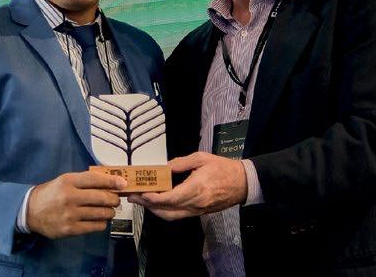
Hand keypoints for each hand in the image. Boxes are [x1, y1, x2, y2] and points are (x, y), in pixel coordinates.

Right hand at [26, 171, 125, 238]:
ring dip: (109, 212)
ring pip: (101, 213)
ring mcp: (70, 214)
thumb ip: (85, 181)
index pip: (95, 179)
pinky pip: (95, 226)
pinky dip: (102, 223)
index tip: (123, 184)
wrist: (31, 211)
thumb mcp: (65, 180)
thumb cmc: (52, 193)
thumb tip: (111, 182)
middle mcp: (69, 197)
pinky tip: (99, 220)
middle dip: (114, 199)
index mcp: (68, 181)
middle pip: (102, 197)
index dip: (112, 181)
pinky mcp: (70, 229)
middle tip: (116, 200)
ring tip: (108, 211)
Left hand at [128, 152, 245, 219]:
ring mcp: (197, 210)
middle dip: (147, 204)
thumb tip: (164, 168)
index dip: (154, 198)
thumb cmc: (223, 168)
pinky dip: (165, 211)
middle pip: (167, 209)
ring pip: (171, 216)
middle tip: (133, 197)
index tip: (142, 193)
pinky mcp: (199, 212)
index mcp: (196, 188)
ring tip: (142, 201)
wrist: (242, 183)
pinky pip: (178, 215)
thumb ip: (180, 163)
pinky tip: (157, 204)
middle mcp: (196, 203)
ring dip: (154, 210)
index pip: (170, 198)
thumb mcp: (201, 158)